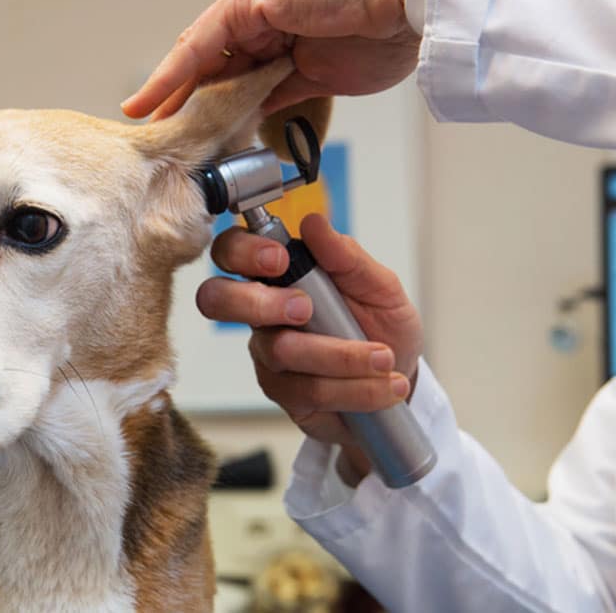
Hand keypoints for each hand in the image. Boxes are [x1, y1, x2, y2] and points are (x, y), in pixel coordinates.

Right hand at [122, 0, 421, 119]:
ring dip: (212, 117)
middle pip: (210, 75)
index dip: (164, 81)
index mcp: (243, 6)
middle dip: (183, 104)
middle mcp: (259, 31)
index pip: (193, 50)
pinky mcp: (308, 82)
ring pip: (235, 94)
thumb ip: (222, 33)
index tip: (138, 109)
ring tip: (187, 144)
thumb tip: (199, 71)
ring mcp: (282, 59)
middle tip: (159, 136)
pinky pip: (266, 105)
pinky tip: (226, 137)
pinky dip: (246, 121)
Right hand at [196, 214, 422, 478]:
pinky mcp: (283, 393)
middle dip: (258, 302)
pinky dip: (354, 388)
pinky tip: (383, 386)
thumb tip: (314, 222)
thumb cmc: (383, 327)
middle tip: (304, 309)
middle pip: (215, 300)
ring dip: (340, 355)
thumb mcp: (380, 287)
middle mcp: (263, 313)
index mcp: (280, 275)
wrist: (400, 379)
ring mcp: (268, 354)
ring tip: (383, 359)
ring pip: (279, 350)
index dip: (241, 252)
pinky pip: (308, 389)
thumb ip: (347, 257)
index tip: (278, 259)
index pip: (231, 252)